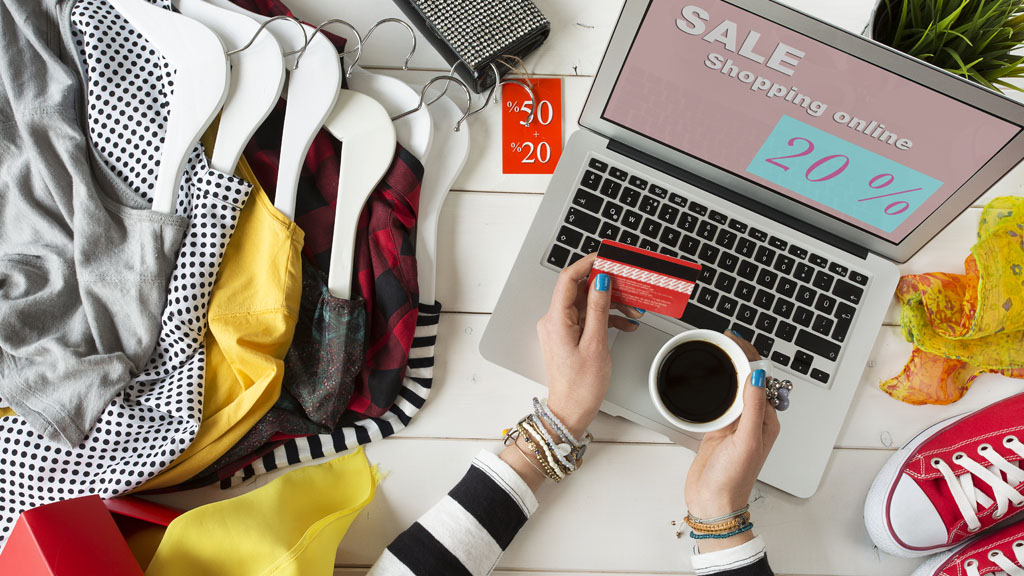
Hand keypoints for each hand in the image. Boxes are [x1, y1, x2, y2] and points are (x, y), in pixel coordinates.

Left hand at [537, 253, 641, 436]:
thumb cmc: (580, 386)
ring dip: (612, 305)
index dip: (588, 264)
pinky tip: (625, 324)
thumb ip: (599, 309)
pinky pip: (589, 318)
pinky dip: (607, 318)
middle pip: (581, 291)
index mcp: (556, 320)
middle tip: (629, 286)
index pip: (568, 279)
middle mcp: (555, 320)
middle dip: (608, 287)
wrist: (571, 412)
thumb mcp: (595, 344)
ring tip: (634, 312)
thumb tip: (601, 281)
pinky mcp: (570, 336)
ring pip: (588, 304)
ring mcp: (562, 328)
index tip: (607, 258)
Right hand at [683, 332, 779, 549]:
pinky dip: (714, 385)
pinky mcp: (718, 429)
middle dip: (738, 356)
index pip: (761, 378)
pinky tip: (707, 378)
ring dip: (726, 368)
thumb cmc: (733, 479)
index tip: (734, 340)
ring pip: (733, 387)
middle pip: (748, 378)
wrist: (712, 503)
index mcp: (766, 420)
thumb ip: (752, 406)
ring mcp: (735, 424)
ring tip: (716, 350)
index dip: (749, 355)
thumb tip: (759, 373)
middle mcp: (753, 419)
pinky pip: (718, 400)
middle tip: (723, 338)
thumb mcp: (746, 440)